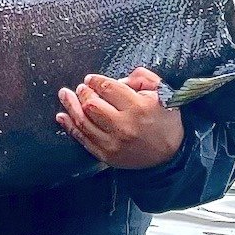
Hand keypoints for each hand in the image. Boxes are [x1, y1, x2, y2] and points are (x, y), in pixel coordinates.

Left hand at [55, 67, 183, 169]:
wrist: (172, 156)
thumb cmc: (166, 120)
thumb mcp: (162, 92)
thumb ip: (142, 78)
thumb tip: (118, 79)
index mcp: (138, 107)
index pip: (108, 89)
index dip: (96, 81)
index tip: (91, 79)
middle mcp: (124, 126)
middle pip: (92, 105)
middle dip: (83, 93)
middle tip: (81, 87)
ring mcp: (113, 143)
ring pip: (83, 122)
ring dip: (71, 106)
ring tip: (65, 95)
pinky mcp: (107, 156)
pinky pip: (83, 140)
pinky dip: (69, 127)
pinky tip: (62, 116)